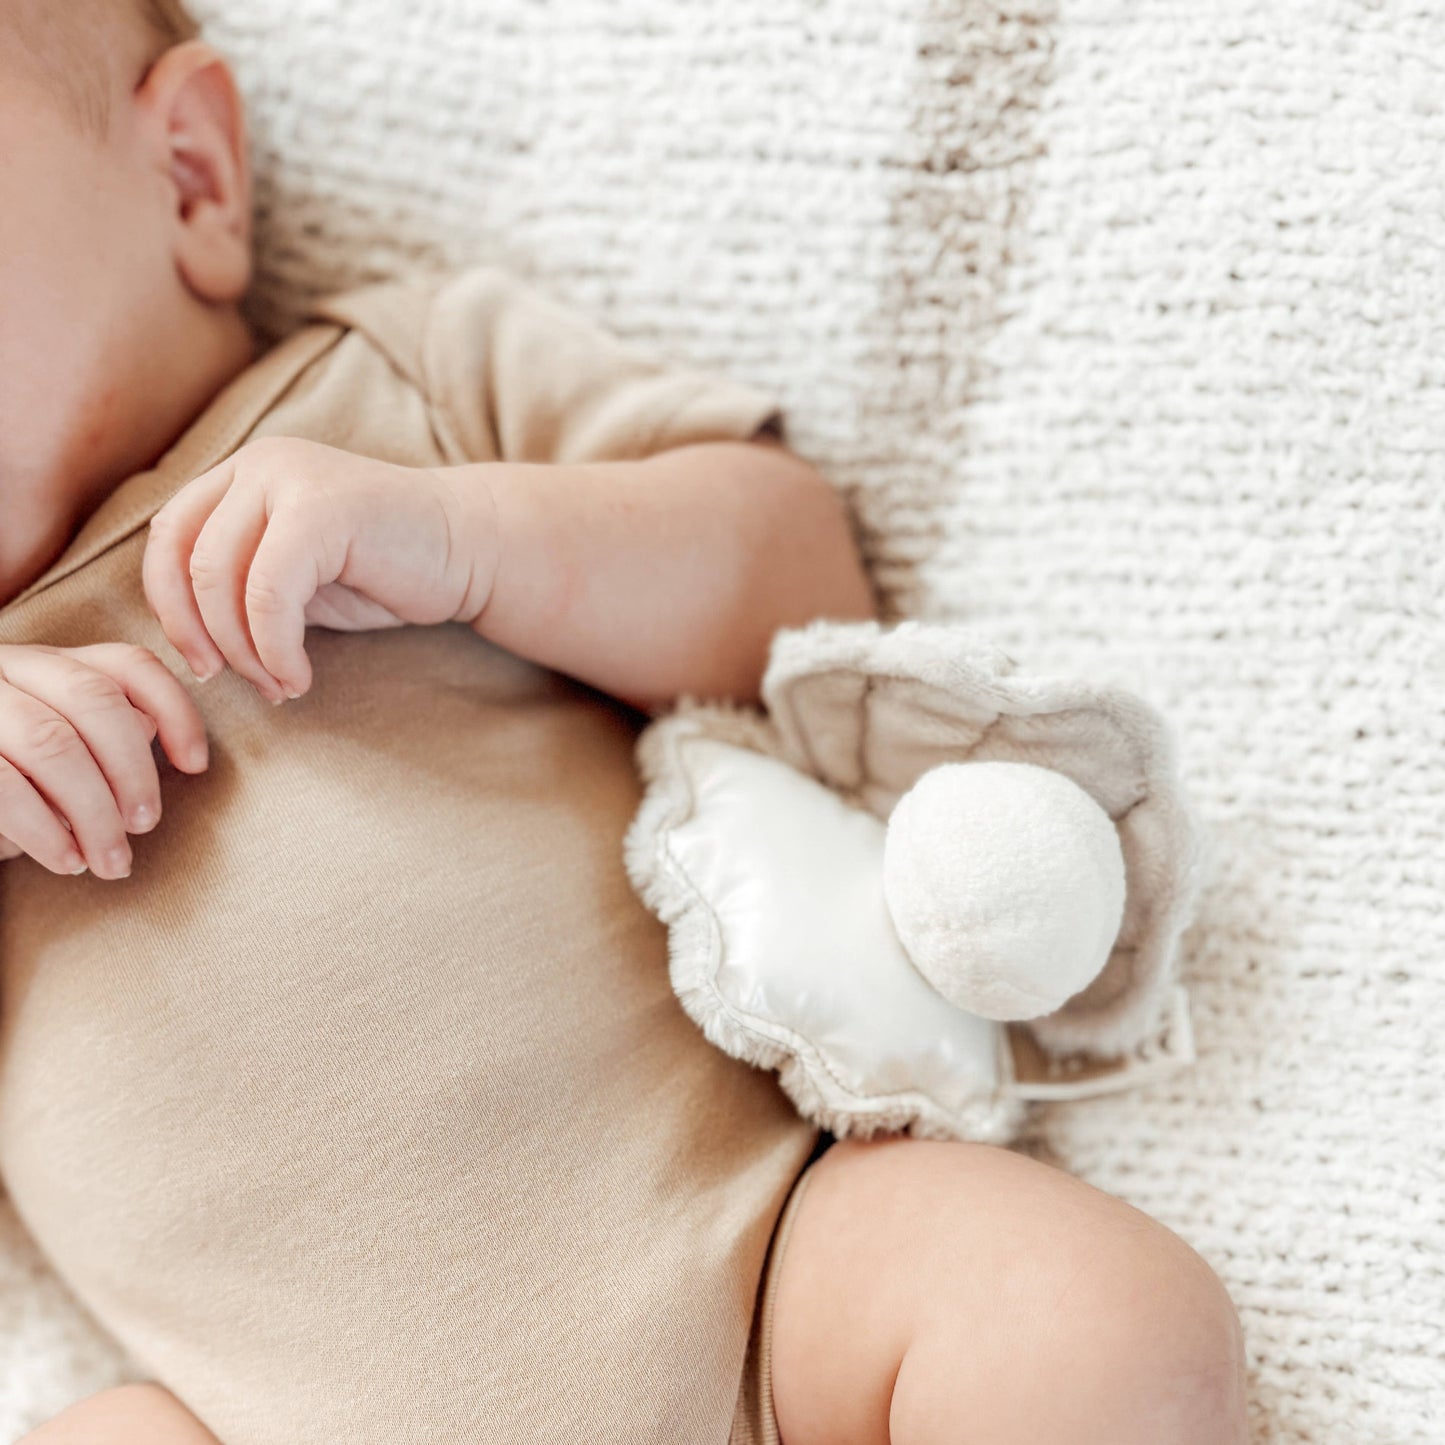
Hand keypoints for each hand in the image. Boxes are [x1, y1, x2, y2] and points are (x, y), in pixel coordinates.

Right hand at [0, 644, 208, 878]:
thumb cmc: (10, 775)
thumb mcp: (61, 748)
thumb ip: (105, 733)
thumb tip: (149, 731)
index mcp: (51, 664)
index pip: (128, 666)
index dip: (176, 712)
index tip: (197, 766)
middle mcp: (10, 668)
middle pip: (94, 701)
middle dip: (133, 770)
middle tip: (146, 826)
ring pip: (52, 743)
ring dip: (94, 812)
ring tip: (110, 861)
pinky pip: (6, 786)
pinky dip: (45, 829)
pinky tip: (67, 861)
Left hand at [143, 438, 498, 702]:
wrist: (473, 550)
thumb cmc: (386, 571)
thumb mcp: (295, 577)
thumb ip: (240, 584)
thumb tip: (185, 636)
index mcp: (244, 474)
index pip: (169, 538)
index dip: (170, 609)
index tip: (204, 663)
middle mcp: (260, 463)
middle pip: (187, 561)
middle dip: (204, 637)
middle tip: (241, 682)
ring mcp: (289, 477)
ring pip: (220, 579)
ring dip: (245, 651)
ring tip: (281, 684)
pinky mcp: (322, 508)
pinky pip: (267, 593)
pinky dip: (274, 648)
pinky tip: (299, 676)